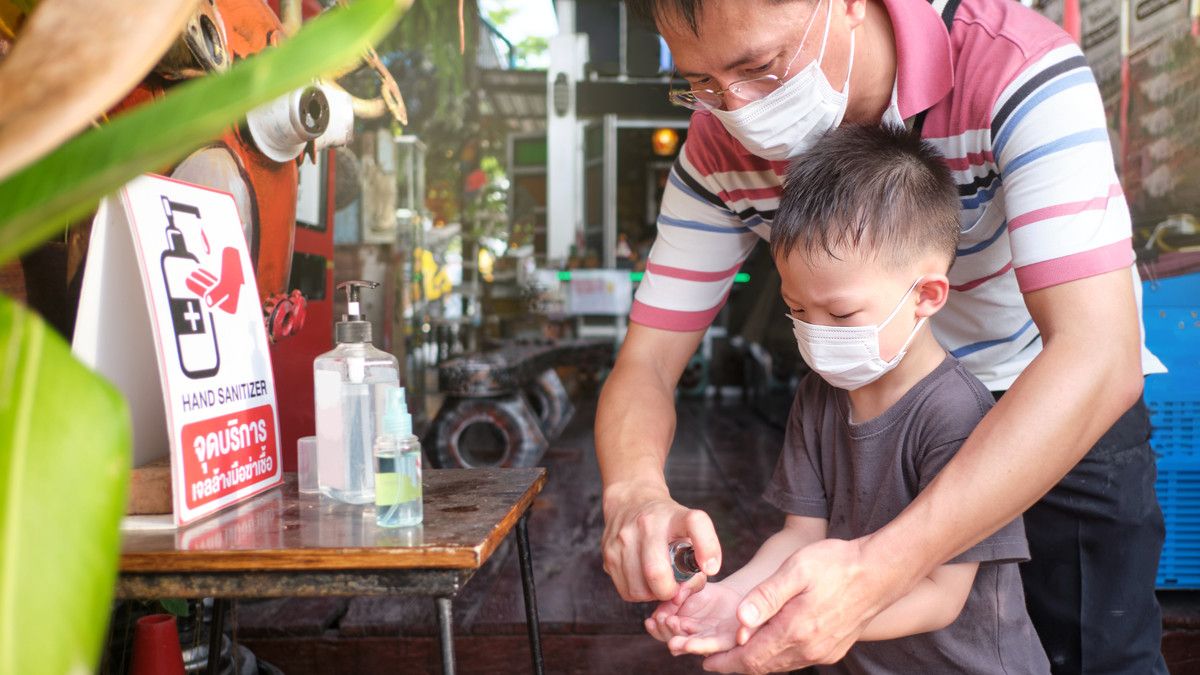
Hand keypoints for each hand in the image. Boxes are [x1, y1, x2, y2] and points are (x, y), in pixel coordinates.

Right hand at [602, 481, 721, 600]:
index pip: (695, 523)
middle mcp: (647, 523)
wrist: (630, 502)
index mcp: (674, 515)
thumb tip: (685, 591)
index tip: (711, 568)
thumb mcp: (688, 530)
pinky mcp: (608, 553)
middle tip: (674, 587)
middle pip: (656, 571)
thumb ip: (698, 560)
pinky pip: (627, 591)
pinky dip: (639, 593)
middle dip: (669, 590)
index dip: (707, 547)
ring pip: (640, 589)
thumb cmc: (667, 524)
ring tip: (658, 580)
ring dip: (653, 594)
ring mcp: (623, 538)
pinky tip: (643, 579)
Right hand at [657, 582, 745, 656]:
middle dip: (667, 632)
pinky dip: (702, 647)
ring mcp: (707, 642)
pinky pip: (714, 646)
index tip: (651, 620)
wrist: (732, 593)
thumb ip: (678, 594)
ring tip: (672, 642)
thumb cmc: (707, 592)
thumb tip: (667, 604)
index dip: (656, 628)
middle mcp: (691, 637)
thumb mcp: (689, 587)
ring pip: (692, 646)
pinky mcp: (725, 642)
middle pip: (675, 640)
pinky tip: (690, 645)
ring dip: (682, 644)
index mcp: (678, 626)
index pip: (663, 631)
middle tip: (663, 621)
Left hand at [703, 538, 899, 673]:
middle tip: (710, 660)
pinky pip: (795, 661)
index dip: (725, 662)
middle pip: (762, 667)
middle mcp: (810, 648)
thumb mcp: (796, 570)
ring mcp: (822, 652)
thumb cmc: (836, 564)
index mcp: (796, 629)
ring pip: (779, 666)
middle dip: (734, 665)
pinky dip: (774, 658)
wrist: (880, 572)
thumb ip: (766, 596)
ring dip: (754, 662)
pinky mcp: (832, 650)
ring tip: (732, 655)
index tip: (704, 661)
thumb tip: (740, 620)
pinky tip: (765, 647)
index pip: (752, 657)